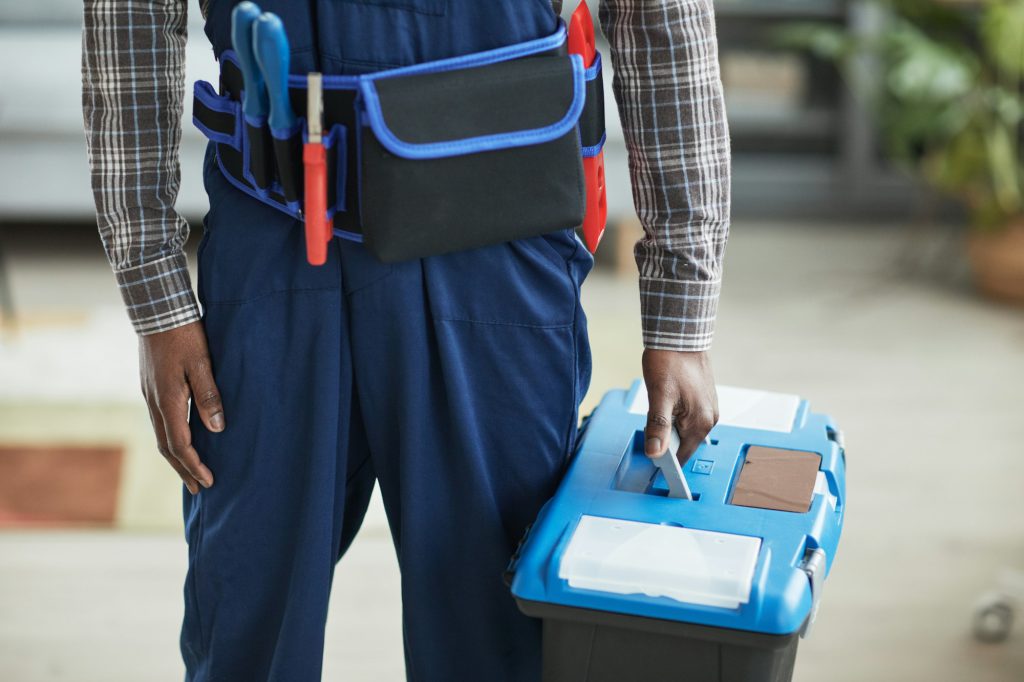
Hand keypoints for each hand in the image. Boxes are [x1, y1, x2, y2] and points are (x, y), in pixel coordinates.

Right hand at [139, 321, 223, 493]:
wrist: (156, 310)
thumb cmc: (184, 334)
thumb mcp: (202, 363)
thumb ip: (210, 396)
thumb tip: (218, 429)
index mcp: (168, 401)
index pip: (180, 445)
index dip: (195, 465)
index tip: (209, 481)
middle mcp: (155, 402)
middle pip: (167, 447)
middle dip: (183, 469)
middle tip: (199, 489)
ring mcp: (150, 395)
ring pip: (161, 435)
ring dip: (176, 457)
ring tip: (189, 471)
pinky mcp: (151, 387)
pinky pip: (160, 422)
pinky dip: (171, 439)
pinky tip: (180, 439)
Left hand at [642, 349, 718, 464]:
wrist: (680, 337)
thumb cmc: (669, 363)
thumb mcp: (659, 397)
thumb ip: (658, 427)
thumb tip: (655, 453)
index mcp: (701, 423)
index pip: (682, 455)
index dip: (664, 457)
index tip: (649, 454)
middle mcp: (710, 418)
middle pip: (683, 442)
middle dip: (665, 438)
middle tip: (649, 420)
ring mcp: (709, 408)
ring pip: (685, 429)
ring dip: (670, 425)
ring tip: (660, 405)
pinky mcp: (705, 399)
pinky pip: (689, 417)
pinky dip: (676, 415)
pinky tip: (667, 400)